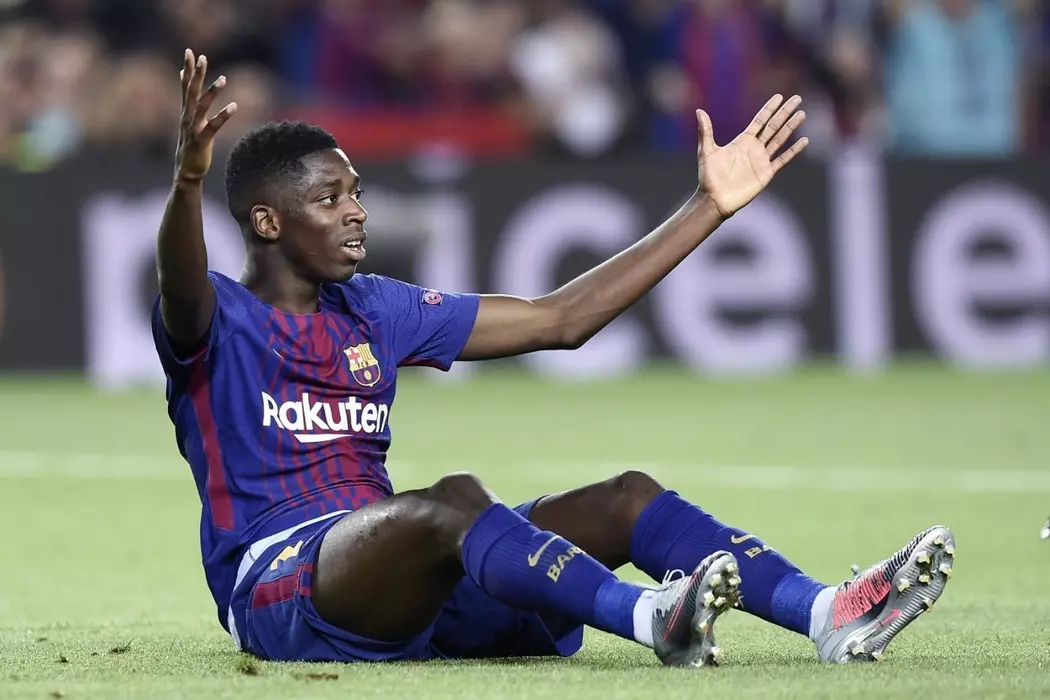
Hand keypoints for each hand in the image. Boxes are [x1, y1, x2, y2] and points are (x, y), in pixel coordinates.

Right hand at [175, 49, 236, 182]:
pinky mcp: (201, 141)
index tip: (190, 53)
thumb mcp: (189, 123)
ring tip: (223, 78)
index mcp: (186, 112)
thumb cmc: (191, 145)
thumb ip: (190, 104)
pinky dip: (223, 116)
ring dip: (212, 92)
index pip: (185, 87)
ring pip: (202, 106)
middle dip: (196, 74)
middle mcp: (187, 118)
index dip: (188, 70)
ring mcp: (193, 129)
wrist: (187, 172)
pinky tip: (234, 106)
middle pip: (191, 91)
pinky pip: (213, 126)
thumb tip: (186, 87)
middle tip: (201, 56)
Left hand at [696, 94, 807, 217]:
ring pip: (780, 139)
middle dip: (784, 112)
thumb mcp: (706, 151)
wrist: (715, 199)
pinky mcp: (766, 173)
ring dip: (791, 127)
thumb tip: (699, 110)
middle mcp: (754, 148)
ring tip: (802, 114)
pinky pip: (783, 160)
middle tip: (797, 98)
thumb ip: (706, 131)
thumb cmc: (708, 176)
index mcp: (742, 141)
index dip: (769, 109)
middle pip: (773, 126)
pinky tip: (804, 141)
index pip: (760, 121)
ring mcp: (762, 160)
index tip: (779, 96)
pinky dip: (793, 151)